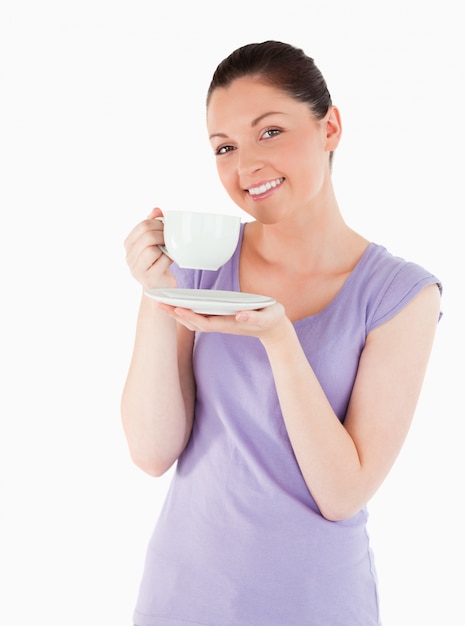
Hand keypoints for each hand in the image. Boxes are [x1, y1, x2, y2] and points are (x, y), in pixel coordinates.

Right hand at [124, 208, 175, 289]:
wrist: (160, 286)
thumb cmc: (157, 261)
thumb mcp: (154, 241)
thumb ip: (153, 225)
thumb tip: (156, 209)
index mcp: (128, 244)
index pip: (142, 225)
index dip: (158, 223)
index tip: (166, 227)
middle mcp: (129, 257)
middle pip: (147, 236)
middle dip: (163, 234)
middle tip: (171, 238)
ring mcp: (137, 269)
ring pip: (152, 249)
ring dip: (165, 247)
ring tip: (169, 249)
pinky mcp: (149, 278)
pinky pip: (161, 261)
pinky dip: (169, 257)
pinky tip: (170, 259)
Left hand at [155, 301, 291, 344]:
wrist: (274, 329)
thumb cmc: (272, 320)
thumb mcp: (268, 317)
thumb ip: (255, 317)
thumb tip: (240, 316)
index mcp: (229, 323)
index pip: (205, 322)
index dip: (190, 316)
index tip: (176, 308)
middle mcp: (221, 324)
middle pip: (193, 322)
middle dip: (175, 314)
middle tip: (157, 304)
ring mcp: (219, 322)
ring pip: (193, 319)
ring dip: (176, 312)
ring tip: (160, 302)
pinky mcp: (220, 318)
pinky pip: (198, 315)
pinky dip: (185, 310)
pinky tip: (176, 302)